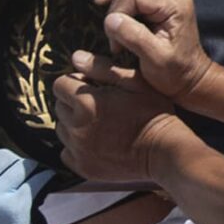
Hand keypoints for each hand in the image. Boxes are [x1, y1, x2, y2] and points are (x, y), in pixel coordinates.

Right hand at [0, 143, 53, 223]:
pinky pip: (36, 178)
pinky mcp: (14, 205)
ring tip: (34, 179)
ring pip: (21, 164)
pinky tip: (47, 181)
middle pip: (2, 154)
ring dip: (33, 170)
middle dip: (17, 162)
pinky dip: (45, 178)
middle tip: (23, 176)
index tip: (5, 164)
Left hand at [52, 69, 179, 184]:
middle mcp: (76, 127)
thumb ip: (102, 68)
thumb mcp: (134, 82)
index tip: (90, 86)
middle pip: (59, 107)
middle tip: (97, 105)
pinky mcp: (83, 167)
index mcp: (86, 102)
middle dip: (73, 103)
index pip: (60, 85)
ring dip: (73, 124)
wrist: (164, 150)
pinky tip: (95, 142)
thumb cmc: (152, 111)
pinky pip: (66, 152)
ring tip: (97, 124)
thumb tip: (75, 57)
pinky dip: (75, 147)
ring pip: (61, 130)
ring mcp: (78, 149)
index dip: (74, 82)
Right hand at [85, 0, 212, 101]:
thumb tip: (110, 19)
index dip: (117, 14)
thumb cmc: (174, 71)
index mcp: (175, 4)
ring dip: (113, 6)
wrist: (189, 77)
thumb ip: (134, 36)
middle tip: (116, 41)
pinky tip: (112, 16)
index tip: (116, 43)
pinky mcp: (158, 0)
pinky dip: (118, 4)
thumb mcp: (154, 58)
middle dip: (115, 14)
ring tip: (110, 27)